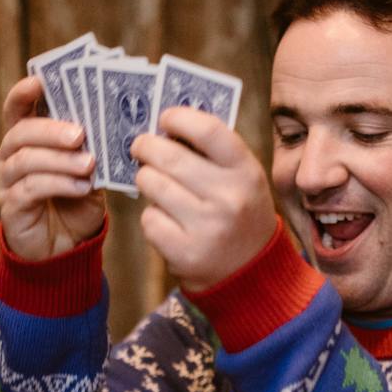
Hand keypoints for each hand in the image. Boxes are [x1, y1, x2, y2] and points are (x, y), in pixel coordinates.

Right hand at [0, 76, 103, 260]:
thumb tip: (113, 120)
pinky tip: (82, 187)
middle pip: (21, 132)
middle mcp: (9, 156)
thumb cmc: (76, 202)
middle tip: (80, 134)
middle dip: (51, 129)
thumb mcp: (88, 169)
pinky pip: (30, 189)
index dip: (25, 92)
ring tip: (88, 164)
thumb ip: (91, 147)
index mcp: (26, 138)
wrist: (65, 248)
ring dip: (60, 160)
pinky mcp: (10, 207)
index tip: (42, 81)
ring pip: (26, 160)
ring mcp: (6, 182)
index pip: (17, 108)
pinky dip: (59, 184)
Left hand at [130, 106, 277, 290]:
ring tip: (153, 182)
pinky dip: (151, 215)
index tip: (164, 118)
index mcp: (246, 172)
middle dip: (146, 146)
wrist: (251, 273)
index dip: (179, 118)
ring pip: (152, 185)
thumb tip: (167, 126)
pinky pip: (149, 219)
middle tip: (140, 146)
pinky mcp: (185, 253)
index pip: (208, 130)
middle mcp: (229, 198)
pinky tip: (164, 218)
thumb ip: (213, 152)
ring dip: (145, 179)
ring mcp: (206, 227)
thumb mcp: (243, 179)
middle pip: (170, 156)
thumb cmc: (240, 214)